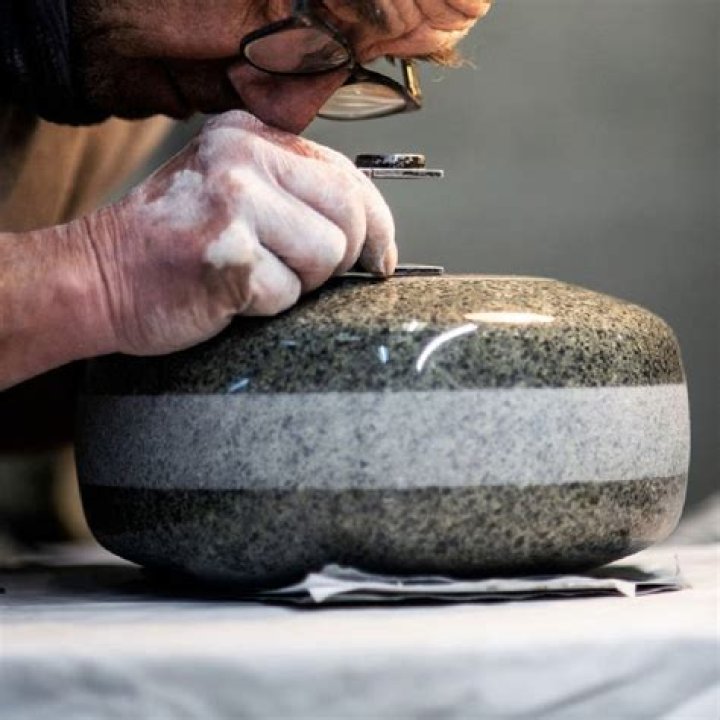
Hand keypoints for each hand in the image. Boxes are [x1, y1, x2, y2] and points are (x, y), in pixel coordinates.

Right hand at [89, 110, 395, 354]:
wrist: (98, 277)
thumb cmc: (172, 243)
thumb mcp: (231, 191)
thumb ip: (295, 193)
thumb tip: (373, 233)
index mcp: (248, 134)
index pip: (347, 174)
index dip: (376, 223)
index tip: (378, 256)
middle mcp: (242, 156)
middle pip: (349, 213)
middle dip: (340, 257)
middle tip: (303, 273)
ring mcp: (233, 202)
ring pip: (327, 255)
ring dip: (300, 282)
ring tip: (254, 276)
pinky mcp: (229, 254)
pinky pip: (288, 293)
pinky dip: (267, 307)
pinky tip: (229, 294)